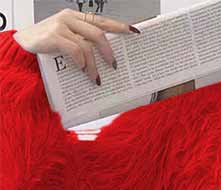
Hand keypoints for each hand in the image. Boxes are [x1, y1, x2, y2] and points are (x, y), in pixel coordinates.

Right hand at [12, 8, 139, 84]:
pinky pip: (74, 50)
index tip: (134, 31)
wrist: (23, 47)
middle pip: (98, 33)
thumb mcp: (67, 41)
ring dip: (94, 65)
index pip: (102, 20)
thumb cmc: (46, 45)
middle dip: (108, 51)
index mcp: (76, 18)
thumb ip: (83, 44)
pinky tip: (81, 69)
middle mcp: (70, 18)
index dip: (119, 26)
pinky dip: (81, 61)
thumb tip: (105, 58)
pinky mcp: (53, 36)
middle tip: (113, 65)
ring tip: (95, 78)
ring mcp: (61, 26)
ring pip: (87, 45)